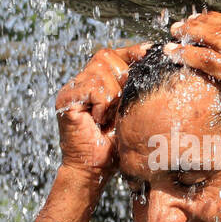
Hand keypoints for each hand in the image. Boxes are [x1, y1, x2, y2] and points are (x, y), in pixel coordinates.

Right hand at [54, 42, 148, 178]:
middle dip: (122, 77)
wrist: (93, 170)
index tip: (150, 52)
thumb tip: (155, 63)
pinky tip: (98, 120)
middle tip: (120, 105)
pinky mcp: (65, 99)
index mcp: (96, 80)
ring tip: (107, 117)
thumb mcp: (131, 110)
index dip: (132, 52)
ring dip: (113, 96)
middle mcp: (81, 80)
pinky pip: (95, 88)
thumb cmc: (114, 145)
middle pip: (106, 56)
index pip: (114, 53)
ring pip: (102, 72)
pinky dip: (103, 105)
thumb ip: (137, 87)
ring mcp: (71, 88)